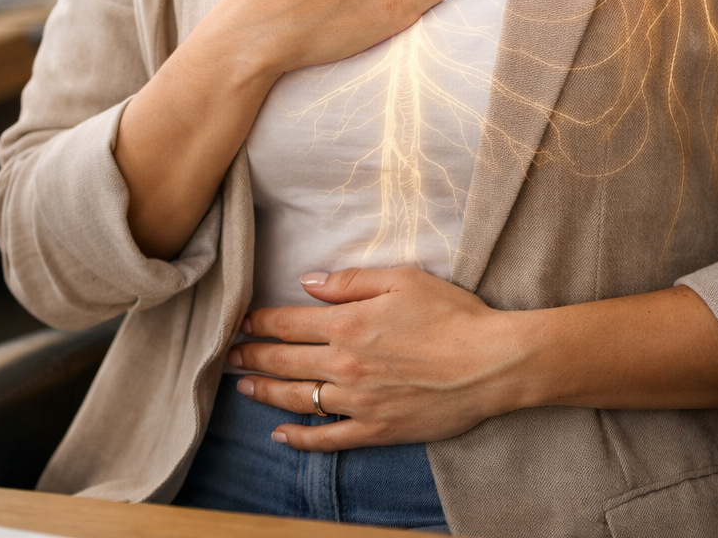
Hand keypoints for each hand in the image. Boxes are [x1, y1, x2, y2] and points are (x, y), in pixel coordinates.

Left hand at [227, 266, 516, 448]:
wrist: (489, 363)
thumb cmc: (451, 314)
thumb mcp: (402, 278)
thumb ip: (351, 280)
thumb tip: (308, 282)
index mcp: (348, 324)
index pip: (288, 323)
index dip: (259, 322)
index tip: (240, 322)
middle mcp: (345, 365)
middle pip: (284, 362)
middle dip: (252, 357)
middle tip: (229, 356)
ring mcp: (358, 402)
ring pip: (298, 400)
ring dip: (266, 393)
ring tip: (244, 388)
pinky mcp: (376, 430)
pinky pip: (328, 439)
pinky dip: (300, 439)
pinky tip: (280, 435)